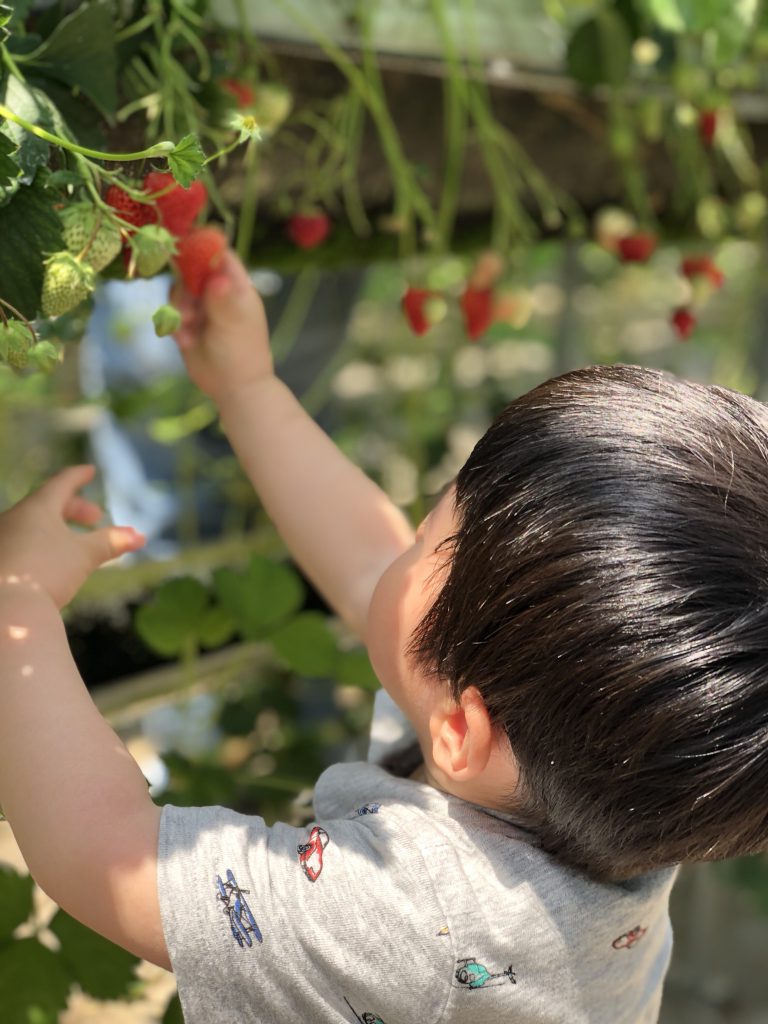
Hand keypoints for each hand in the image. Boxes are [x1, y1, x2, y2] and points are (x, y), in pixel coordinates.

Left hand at [0, 465, 144, 608]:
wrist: (6, 610)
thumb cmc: (47, 572)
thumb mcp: (84, 556)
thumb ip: (110, 543)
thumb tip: (138, 536)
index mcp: (36, 508)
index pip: (60, 483)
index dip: (78, 477)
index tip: (89, 471)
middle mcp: (12, 518)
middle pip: (46, 504)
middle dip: (74, 510)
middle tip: (95, 519)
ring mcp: (0, 540)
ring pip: (30, 525)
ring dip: (56, 529)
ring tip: (74, 544)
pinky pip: (19, 543)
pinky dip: (39, 544)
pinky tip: (48, 564)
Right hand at [170, 249, 272, 403]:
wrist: (234, 388)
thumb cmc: (241, 353)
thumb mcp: (233, 323)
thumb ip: (223, 299)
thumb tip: (217, 277)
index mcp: (236, 287)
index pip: (220, 254)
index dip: (203, 246)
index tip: (183, 245)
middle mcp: (219, 292)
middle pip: (192, 269)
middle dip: (184, 287)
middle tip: (188, 310)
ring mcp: (203, 307)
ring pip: (178, 291)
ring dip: (178, 309)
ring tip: (189, 331)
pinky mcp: (188, 323)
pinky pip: (171, 312)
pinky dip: (175, 325)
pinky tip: (186, 342)